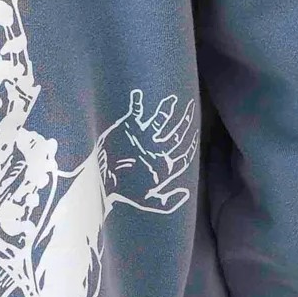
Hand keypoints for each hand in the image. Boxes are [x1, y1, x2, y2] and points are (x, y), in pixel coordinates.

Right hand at [100, 91, 198, 210]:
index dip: (191, 146)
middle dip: (184, 123)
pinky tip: (138, 94)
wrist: (101, 180)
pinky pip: (135, 112)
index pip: (183, 153)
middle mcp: (156, 147)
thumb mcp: (148, 202)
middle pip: (175, 134)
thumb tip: (186, 194)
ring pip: (159, 120)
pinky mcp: (128, 127)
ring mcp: (143, 136)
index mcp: (164, 164)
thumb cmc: (125, 192)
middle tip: (191, 110)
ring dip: (165, 110)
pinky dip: (136, 102)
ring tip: (171, 100)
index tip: (196, 137)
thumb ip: (168, 202)